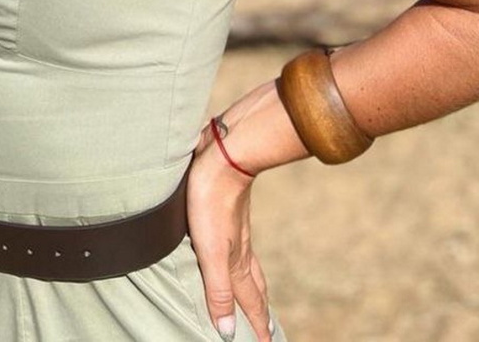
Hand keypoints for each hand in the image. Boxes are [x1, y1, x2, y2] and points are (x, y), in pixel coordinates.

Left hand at [187, 118, 271, 341]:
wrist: (224, 155)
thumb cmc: (212, 201)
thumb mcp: (210, 251)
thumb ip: (218, 289)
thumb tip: (228, 331)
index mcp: (237, 262)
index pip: (250, 302)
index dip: (257, 327)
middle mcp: (241, 249)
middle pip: (255, 287)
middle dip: (260, 311)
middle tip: (268, 330)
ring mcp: (237, 230)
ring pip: (249, 266)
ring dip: (253, 287)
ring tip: (257, 298)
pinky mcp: (231, 213)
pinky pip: (241, 247)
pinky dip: (242, 261)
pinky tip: (235, 251)